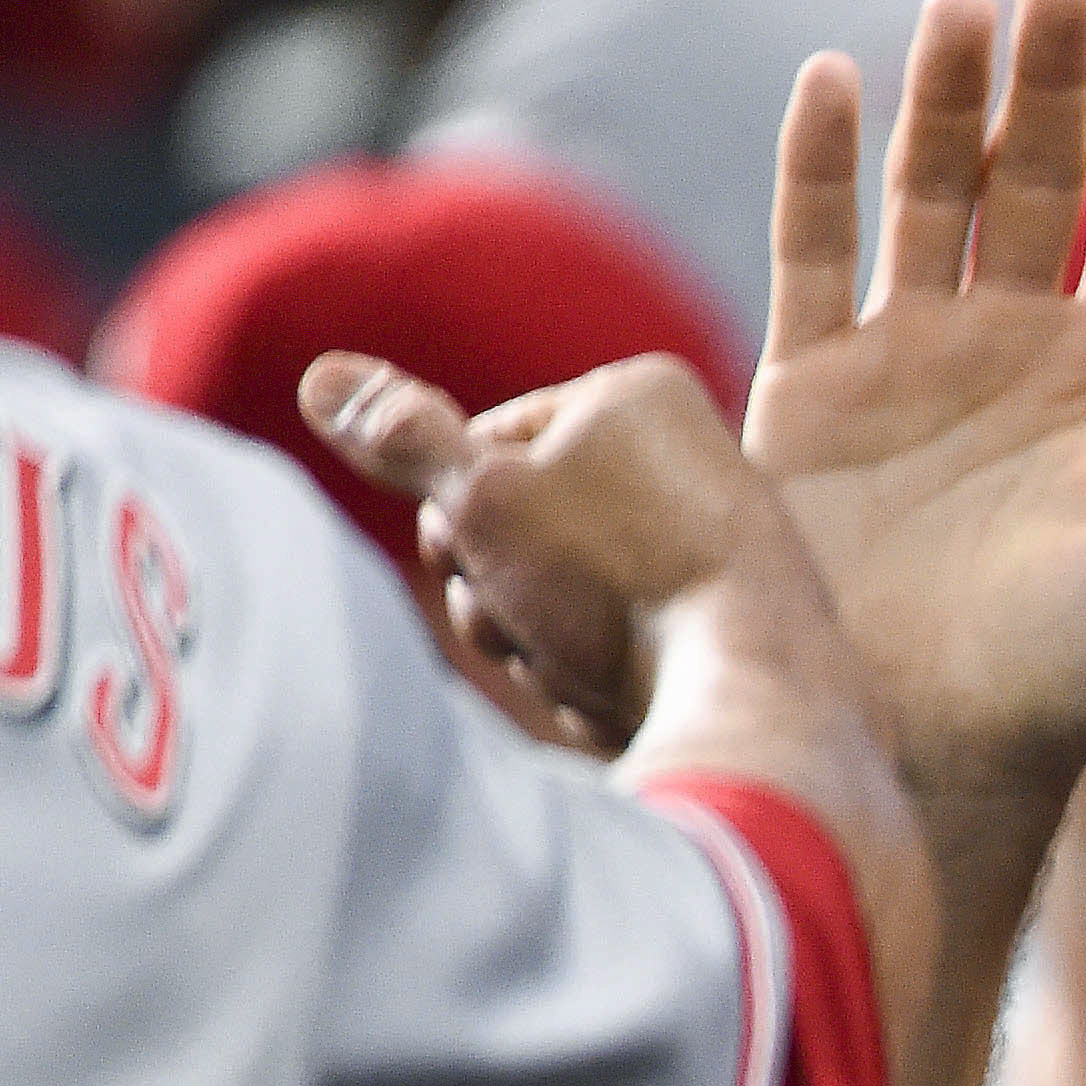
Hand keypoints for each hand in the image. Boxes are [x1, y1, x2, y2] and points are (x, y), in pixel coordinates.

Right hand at [302, 347, 801, 753]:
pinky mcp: (732, 634)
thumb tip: (326, 379)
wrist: (758, 703)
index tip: (480, 553)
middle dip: (498, 592)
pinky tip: (622, 706)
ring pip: (570, 605)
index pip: (485, 447)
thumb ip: (402, 439)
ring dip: (542, 648)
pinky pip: (629, 656)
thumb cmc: (618, 584)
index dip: (457, 517)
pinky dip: (606, 685)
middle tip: (522, 625)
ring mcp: (719, 554)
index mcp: (641, 397)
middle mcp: (692, 465)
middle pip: (528, 531)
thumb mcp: (484, 498)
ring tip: (579, 670)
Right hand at [743, 0, 1085, 807]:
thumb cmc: (1081, 666)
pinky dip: (820, 167)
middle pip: (1040, 174)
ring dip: (943, 100)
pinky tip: (836, 84)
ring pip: (931, 190)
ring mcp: (914, 353)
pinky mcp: (813, 382)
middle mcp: (1021, 343)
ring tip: (963, 12)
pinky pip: (816, 250)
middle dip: (1050, 77)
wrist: (940, 748)